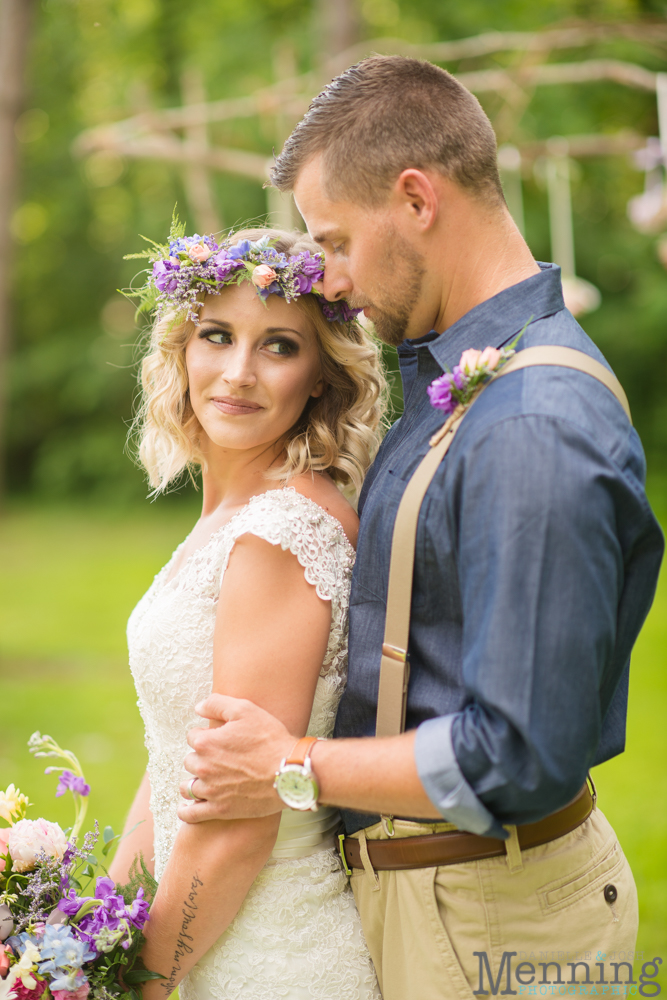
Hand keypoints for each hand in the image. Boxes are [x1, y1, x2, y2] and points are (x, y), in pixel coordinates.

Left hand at [178, 694, 293, 822]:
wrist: (289, 771)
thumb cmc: (270, 739)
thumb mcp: (245, 710)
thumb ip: (217, 704)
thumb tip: (198, 707)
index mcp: (206, 743)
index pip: (193, 737)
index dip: (206, 735)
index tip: (218, 739)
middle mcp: (204, 767)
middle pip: (190, 761)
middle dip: (200, 758)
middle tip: (217, 758)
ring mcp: (211, 790)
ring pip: (187, 787)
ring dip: (193, 782)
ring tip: (203, 781)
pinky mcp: (220, 809)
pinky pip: (192, 814)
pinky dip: (187, 812)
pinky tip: (187, 808)